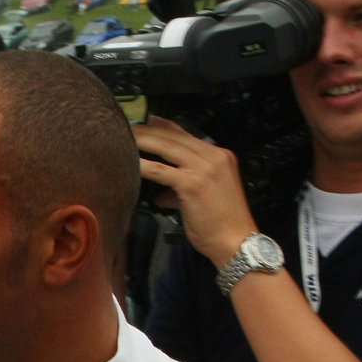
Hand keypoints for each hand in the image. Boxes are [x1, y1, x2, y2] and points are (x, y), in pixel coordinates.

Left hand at [131, 116, 259, 265]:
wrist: (236, 241)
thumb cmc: (222, 225)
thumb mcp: (204, 198)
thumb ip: (182, 189)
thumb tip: (162, 194)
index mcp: (220, 156)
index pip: (187, 135)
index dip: (165, 126)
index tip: (147, 120)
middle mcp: (214, 157)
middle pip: (174, 137)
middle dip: (148, 130)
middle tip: (128, 126)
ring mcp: (204, 168)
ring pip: (166, 147)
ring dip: (143, 141)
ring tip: (124, 138)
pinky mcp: (192, 183)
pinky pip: (161, 170)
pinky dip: (143, 166)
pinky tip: (130, 163)